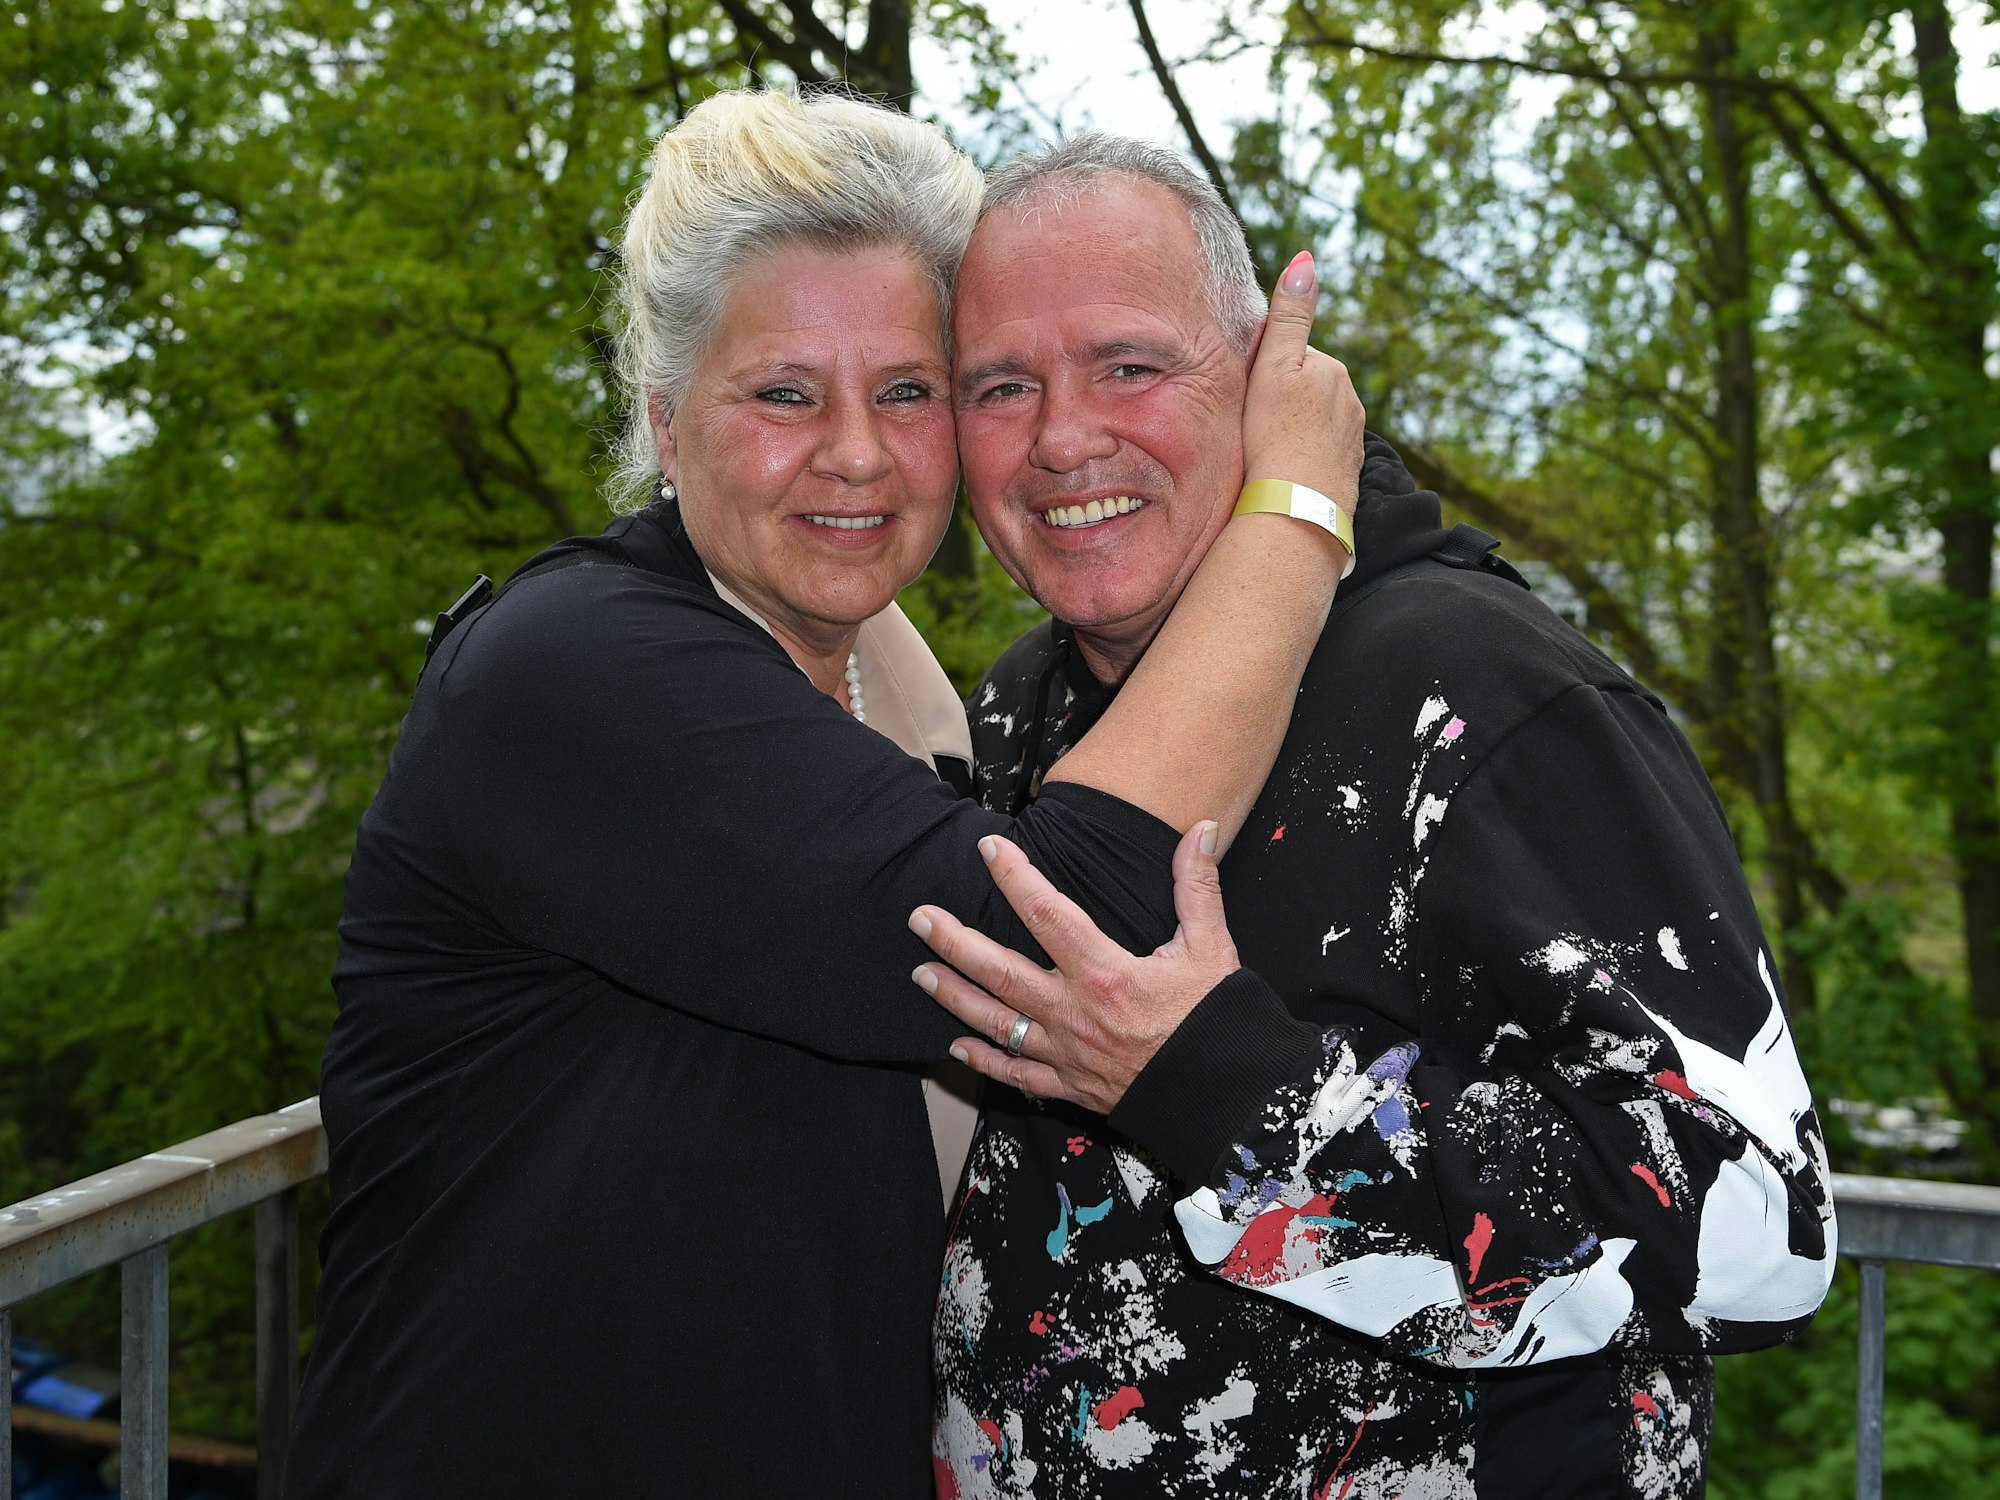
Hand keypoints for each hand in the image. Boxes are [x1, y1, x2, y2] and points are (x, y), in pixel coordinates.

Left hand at [909, 822, 1241, 1113]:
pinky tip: (957, 1046)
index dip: (1015, 878)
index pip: (1047, 915)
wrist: (1227, 1096)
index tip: (989, 850)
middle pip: (1001, 972)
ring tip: (922, 973)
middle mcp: (1077, 1013)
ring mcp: (1068, 1053)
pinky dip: (985, 1061)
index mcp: (1107, 973)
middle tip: (921, 918)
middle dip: (955, 943)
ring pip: (998, 1023)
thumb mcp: (1212, 947)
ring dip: (955, 997)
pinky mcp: (1071, 1086)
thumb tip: (1201, 830)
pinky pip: (1018, 1075)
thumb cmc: (1217, 1020)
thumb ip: (1197, 886)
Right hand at [1241, 252, 1364, 522]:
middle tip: (1253, 427)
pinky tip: (1284, 473)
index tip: (1249, 397)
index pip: (1293, 359)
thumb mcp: (1274, 366)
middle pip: (1305, 390)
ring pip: (1313, 423)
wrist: (1296, 507)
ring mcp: (1352, 439)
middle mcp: (1350, 401)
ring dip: (1292, 432)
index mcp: (1332, 370)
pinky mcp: (1347, 473)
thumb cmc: (1275, 434)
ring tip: (1265, 453)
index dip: (1265, 374)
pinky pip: (1318, 455)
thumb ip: (1290, 315)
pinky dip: (1303, 459)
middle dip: (1283, 401)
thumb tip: (1306, 258)